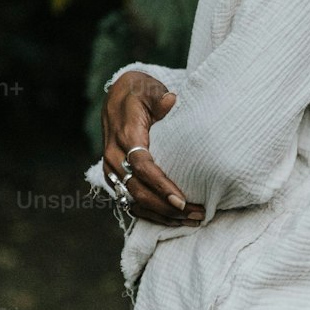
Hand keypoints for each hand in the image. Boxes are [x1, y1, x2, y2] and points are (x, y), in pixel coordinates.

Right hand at [101, 70, 204, 225]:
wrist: (117, 97)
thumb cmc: (139, 93)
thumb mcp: (149, 90)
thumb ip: (160, 98)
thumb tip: (171, 101)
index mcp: (125, 136)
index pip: (142, 167)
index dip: (161, 185)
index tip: (182, 200)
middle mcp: (114, 157)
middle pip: (138, 191)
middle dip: (166, 207)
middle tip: (196, 214)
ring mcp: (113, 170)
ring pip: (134, 201)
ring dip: (162, 215)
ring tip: (191, 220)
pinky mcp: (116, 178)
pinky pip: (131, 202)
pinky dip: (151, 214)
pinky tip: (173, 220)